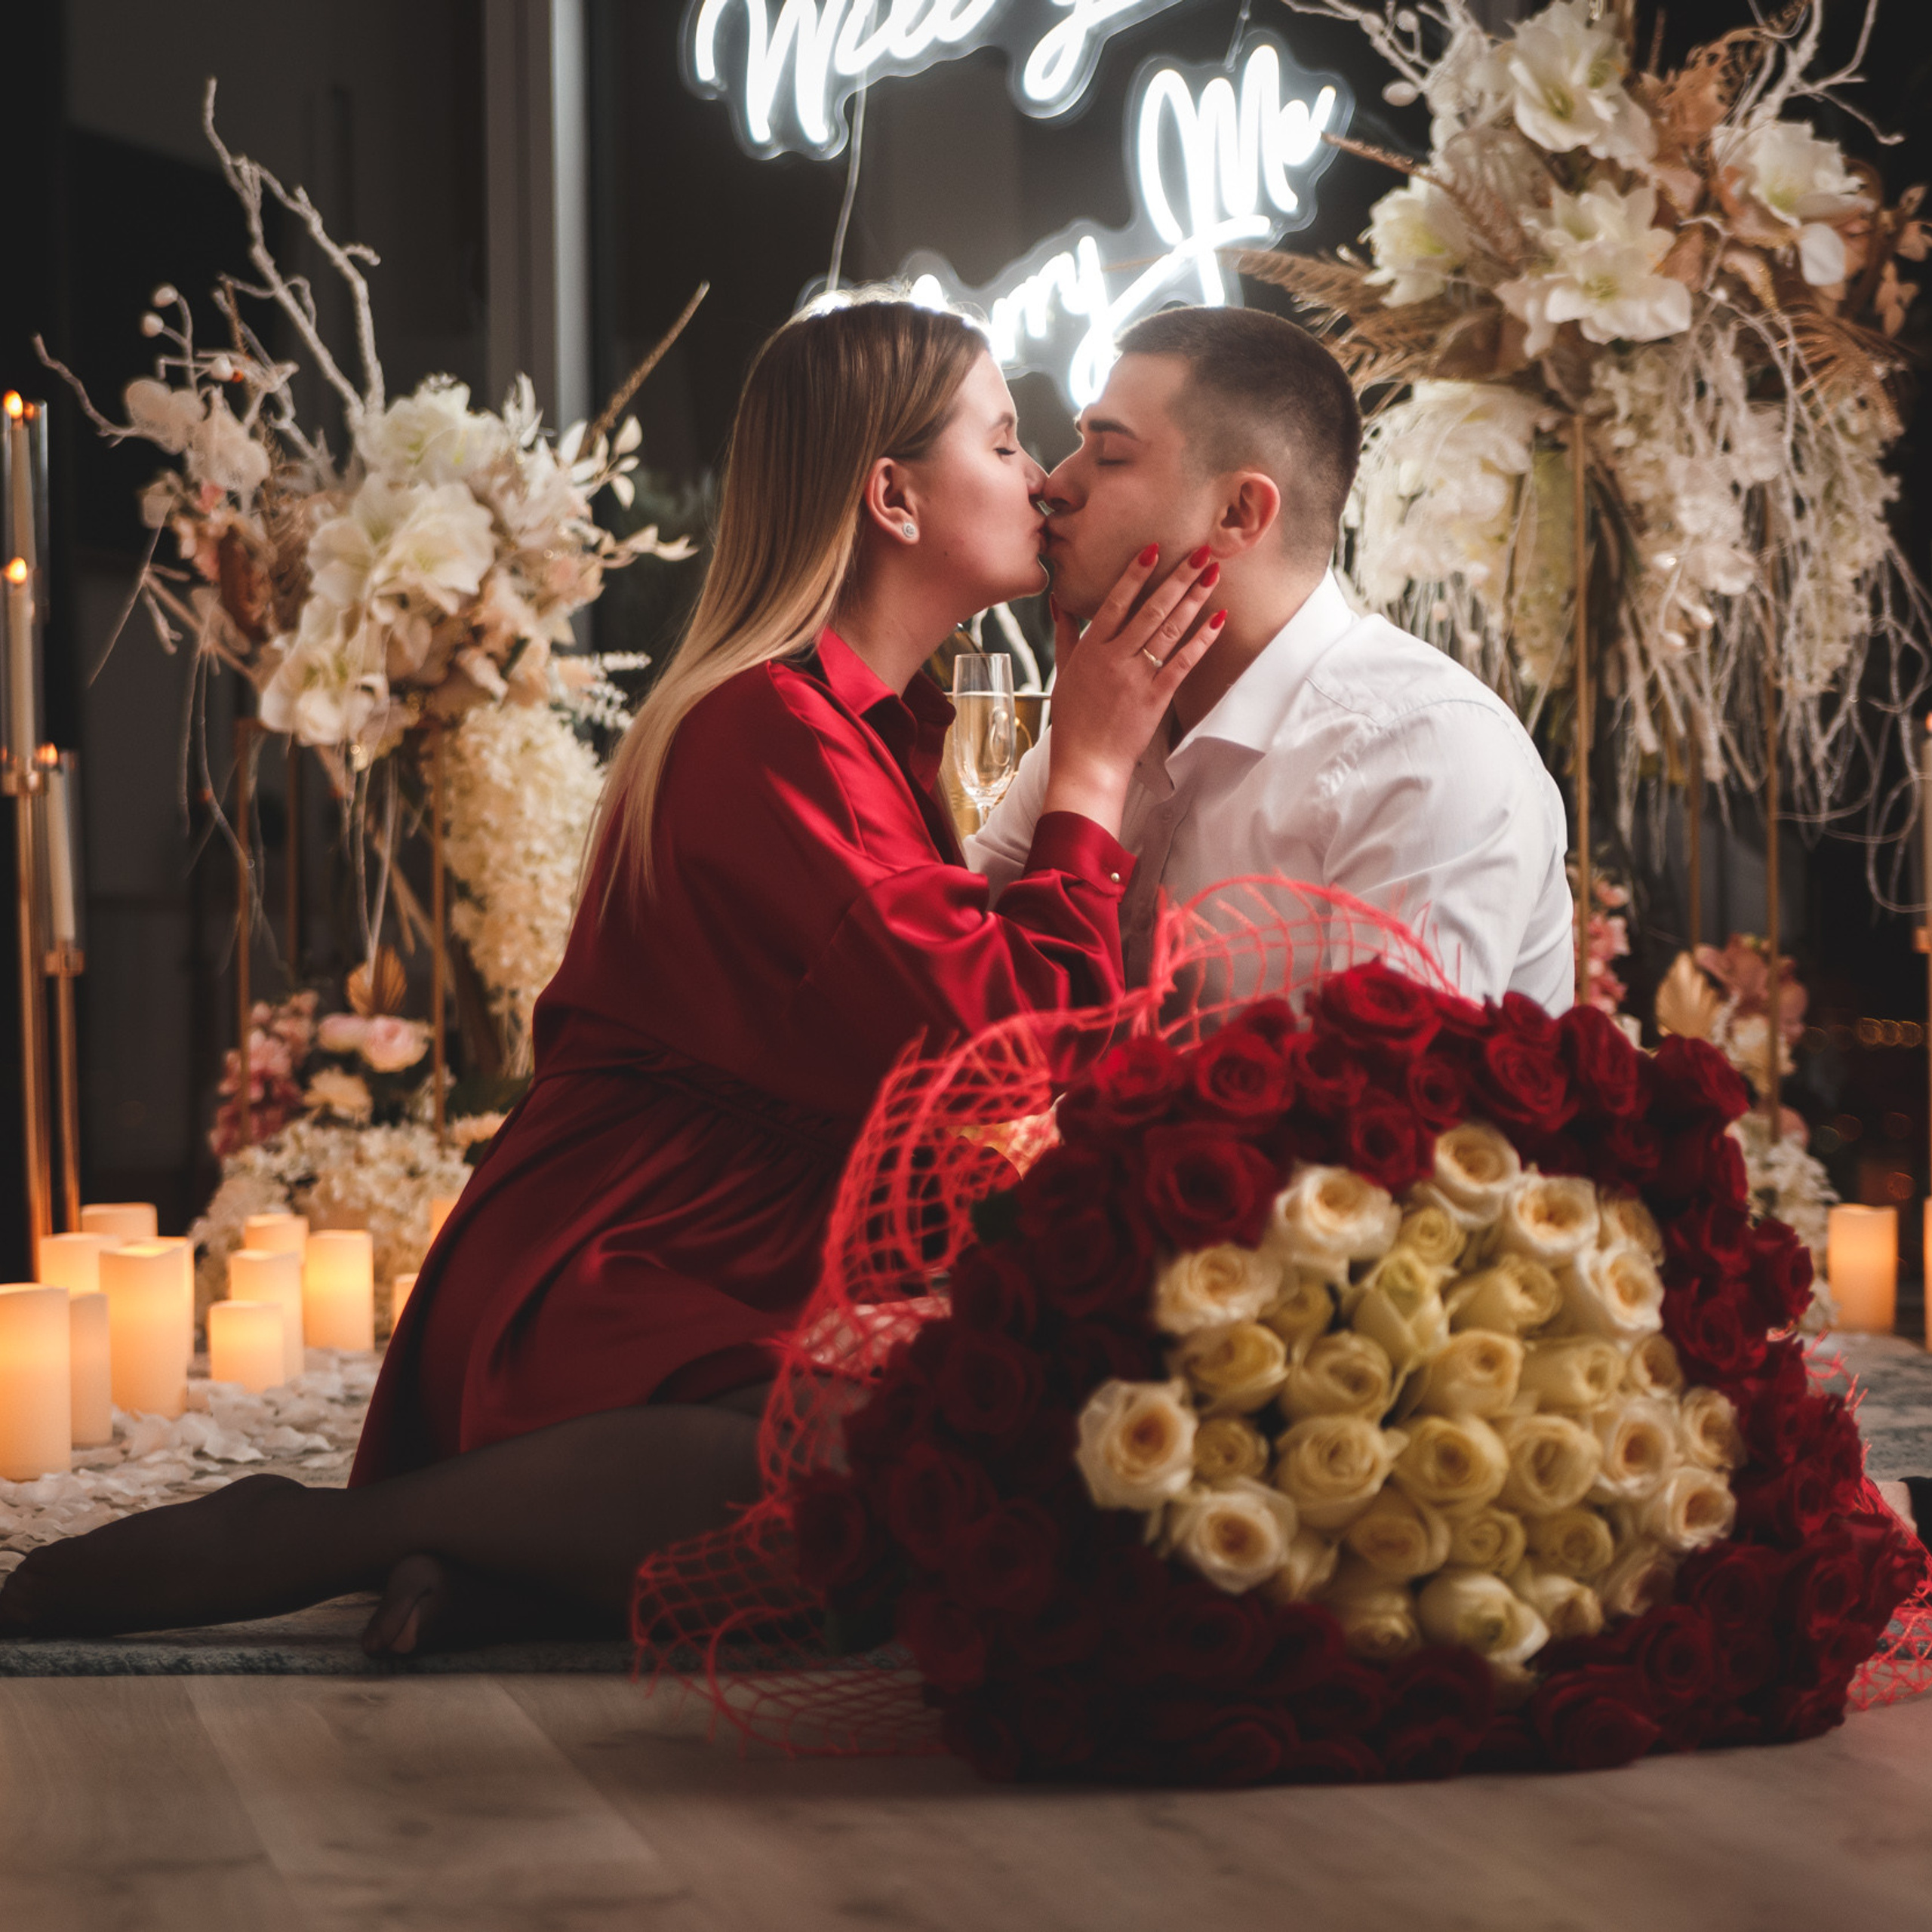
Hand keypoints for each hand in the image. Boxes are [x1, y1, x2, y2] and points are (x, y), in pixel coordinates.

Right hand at [1041, 543, 1224, 834]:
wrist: (1087, 763)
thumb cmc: (1073, 719)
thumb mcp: (1063, 671)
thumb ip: (1066, 632)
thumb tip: (1059, 599)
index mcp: (1091, 650)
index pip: (1115, 602)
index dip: (1135, 574)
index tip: (1154, 549)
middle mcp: (1115, 659)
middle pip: (1151, 610)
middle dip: (1178, 578)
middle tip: (1201, 551)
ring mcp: (1137, 678)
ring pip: (1169, 631)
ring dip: (1193, 600)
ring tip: (1212, 574)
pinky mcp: (1157, 698)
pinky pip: (1183, 664)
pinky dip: (1201, 640)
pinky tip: (1217, 620)